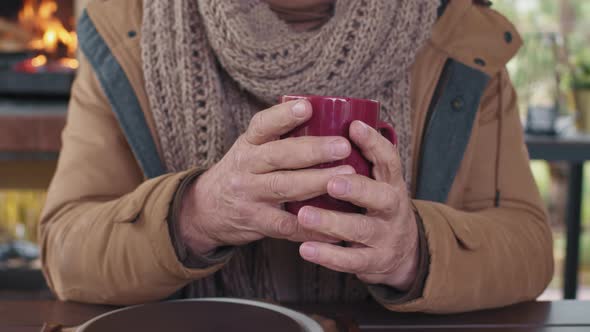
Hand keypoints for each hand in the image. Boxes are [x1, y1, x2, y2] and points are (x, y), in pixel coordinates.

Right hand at [178, 100, 354, 254]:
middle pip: (279, 156)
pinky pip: (287, 225)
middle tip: (343, 146)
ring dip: (318, 182)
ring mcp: (249, 196)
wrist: (206, 209)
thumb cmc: (242, 173)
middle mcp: (245, 167)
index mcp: (247, 144)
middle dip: (313, 150)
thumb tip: (326, 119)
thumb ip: (278, 138)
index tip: (306, 107)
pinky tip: (335, 221)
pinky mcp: (256, 222)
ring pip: (284, 188)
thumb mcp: (250, 150)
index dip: (283, 116)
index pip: (262, 125)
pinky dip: (312, 224)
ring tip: (348, 175)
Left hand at [296, 120, 418, 290]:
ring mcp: (385, 236)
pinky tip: (305, 249)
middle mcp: (392, 208)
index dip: (374, 143)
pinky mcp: (373, 261)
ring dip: (332, 222)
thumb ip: (360, 162)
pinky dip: (327, 256)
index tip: (354, 127)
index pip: (389, 159)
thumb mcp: (378, 183)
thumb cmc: (377, 207)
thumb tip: (327, 123)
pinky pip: (350, 261)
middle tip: (331, 182)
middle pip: (381, 196)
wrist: (403, 254)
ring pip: (360, 229)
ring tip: (305, 215)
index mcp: (391, 183)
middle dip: (357, 188)